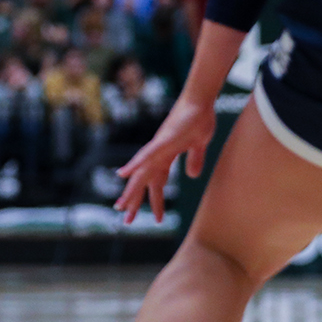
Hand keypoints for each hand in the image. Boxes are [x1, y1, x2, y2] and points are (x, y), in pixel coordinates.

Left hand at [113, 94, 216, 224]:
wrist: (200, 101)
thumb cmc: (199, 119)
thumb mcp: (200, 146)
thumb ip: (195, 159)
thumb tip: (192, 175)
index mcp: (166, 156)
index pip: (157, 182)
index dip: (155, 200)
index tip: (157, 219)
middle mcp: (157, 153)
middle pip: (144, 181)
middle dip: (136, 201)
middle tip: (126, 220)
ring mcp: (159, 146)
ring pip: (142, 172)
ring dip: (131, 190)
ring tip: (121, 207)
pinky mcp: (164, 139)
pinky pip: (147, 155)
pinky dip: (134, 164)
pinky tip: (123, 174)